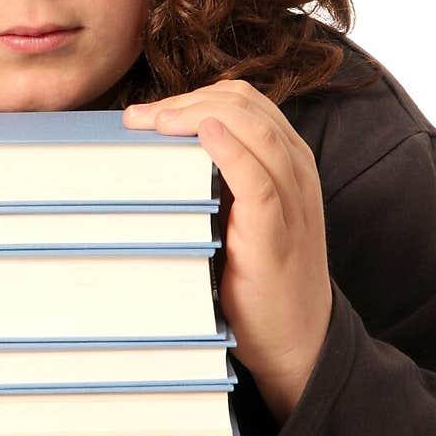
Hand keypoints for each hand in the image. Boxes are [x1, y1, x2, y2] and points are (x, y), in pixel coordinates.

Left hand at [123, 81, 332, 422]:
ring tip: (154, 122)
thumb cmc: (258, 278)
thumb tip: (153, 154)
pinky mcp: (279, 230)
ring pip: (254, 128)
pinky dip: (231, 148)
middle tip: (138, 119)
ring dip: (197, 114)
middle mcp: (295, 168)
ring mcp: (293, 197)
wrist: (297, 340)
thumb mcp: (236, 215)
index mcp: (286, 159)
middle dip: (186, 101)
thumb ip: (214, 180)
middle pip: (244, 104)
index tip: (145, 113)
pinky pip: (259, 176)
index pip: (242, 100)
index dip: (192, 95)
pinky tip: (204, 134)